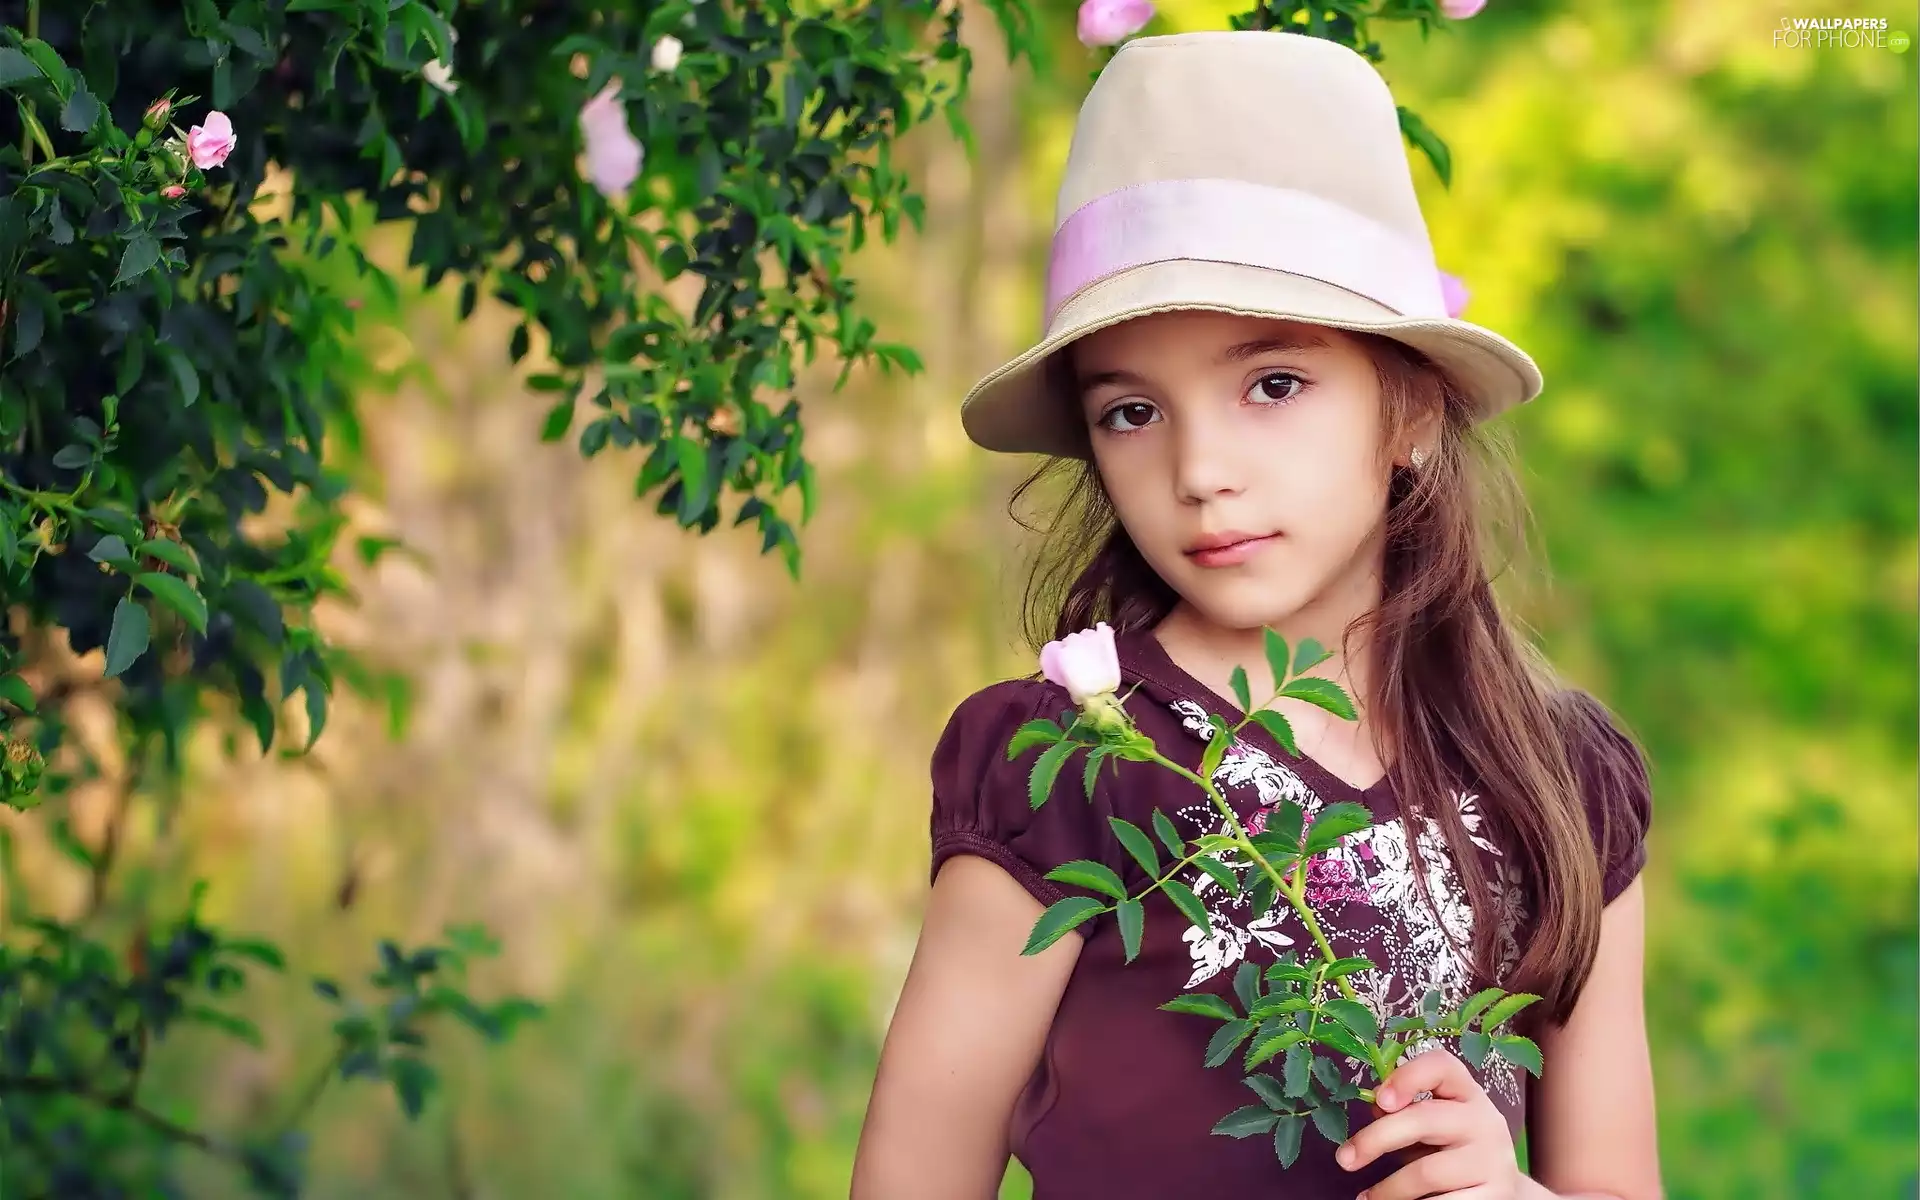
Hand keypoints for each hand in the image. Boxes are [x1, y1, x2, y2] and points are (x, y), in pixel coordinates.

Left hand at [1334, 1049, 1521, 1199]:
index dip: (1408, 1077)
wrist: (1502, 1191)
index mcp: (1466, 1094)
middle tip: (1345, 1159)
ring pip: (1427, 1172)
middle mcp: (1484, 1121)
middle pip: (1423, 1119)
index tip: (1379, 1100)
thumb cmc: (1454, 1151)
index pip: (1442, 1066)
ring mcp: (1493, 1160)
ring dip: (1389, 1189)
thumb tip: (1373, 1104)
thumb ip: (1404, 1112)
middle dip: (1376, 1139)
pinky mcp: (1496, 1196)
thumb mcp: (1433, 1125)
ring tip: (1368, 1198)